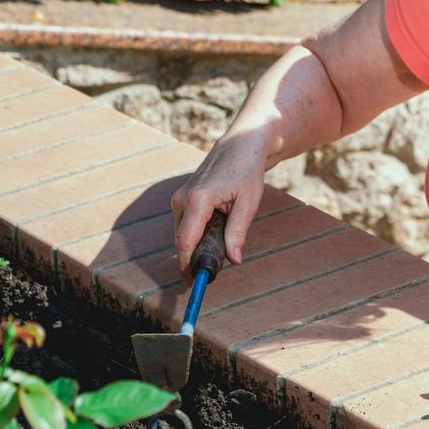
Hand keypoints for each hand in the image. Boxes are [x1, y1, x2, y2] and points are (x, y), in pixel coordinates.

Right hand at [170, 128, 268, 282]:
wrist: (240, 146)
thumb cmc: (247, 171)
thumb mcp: (248, 203)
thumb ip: (238, 232)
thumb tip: (234, 260)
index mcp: (198, 199)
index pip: (185, 241)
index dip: (187, 265)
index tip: (193, 282)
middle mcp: (182, 198)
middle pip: (182, 240)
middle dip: (195, 258)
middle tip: (215, 269)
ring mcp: (179, 197)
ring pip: (183, 233)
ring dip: (198, 244)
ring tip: (222, 243)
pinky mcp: (182, 198)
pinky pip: (185, 225)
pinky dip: (197, 233)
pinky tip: (216, 229)